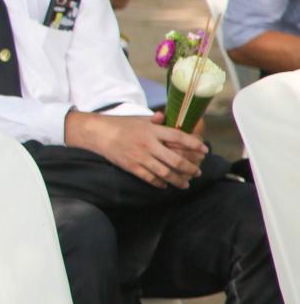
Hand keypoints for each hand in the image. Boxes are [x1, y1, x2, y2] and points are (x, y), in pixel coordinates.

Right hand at [68, 112, 204, 188]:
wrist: (98, 133)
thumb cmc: (121, 124)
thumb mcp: (140, 119)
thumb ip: (156, 120)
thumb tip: (168, 118)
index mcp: (152, 130)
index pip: (178, 137)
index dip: (193, 144)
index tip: (204, 150)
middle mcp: (148, 144)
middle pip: (175, 159)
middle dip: (189, 168)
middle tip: (197, 172)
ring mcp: (139, 156)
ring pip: (164, 172)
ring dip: (178, 179)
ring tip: (186, 184)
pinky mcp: (131, 166)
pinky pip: (149, 178)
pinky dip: (159, 183)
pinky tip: (166, 185)